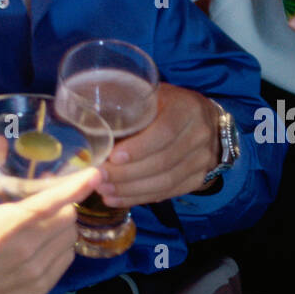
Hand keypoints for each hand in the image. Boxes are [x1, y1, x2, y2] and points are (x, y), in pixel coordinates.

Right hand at [0, 167, 101, 293]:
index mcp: (10, 224)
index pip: (55, 201)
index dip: (78, 185)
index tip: (95, 173)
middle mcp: (30, 247)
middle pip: (69, 215)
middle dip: (63, 202)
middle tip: (47, 197)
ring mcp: (39, 269)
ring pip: (70, 236)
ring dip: (63, 224)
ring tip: (43, 221)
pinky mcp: (43, 285)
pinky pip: (67, 256)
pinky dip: (61, 244)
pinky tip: (43, 242)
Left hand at [99, 85, 219, 207]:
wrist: (207, 121)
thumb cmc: (169, 105)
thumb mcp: (154, 95)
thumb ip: (129, 102)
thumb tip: (87, 114)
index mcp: (186, 108)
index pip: (164, 132)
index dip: (139, 147)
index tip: (112, 157)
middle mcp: (199, 134)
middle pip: (163, 161)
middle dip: (127, 174)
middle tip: (99, 177)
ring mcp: (203, 159)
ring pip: (166, 181)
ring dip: (131, 190)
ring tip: (104, 190)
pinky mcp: (199, 178)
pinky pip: (169, 193)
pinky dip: (142, 197)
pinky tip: (119, 198)